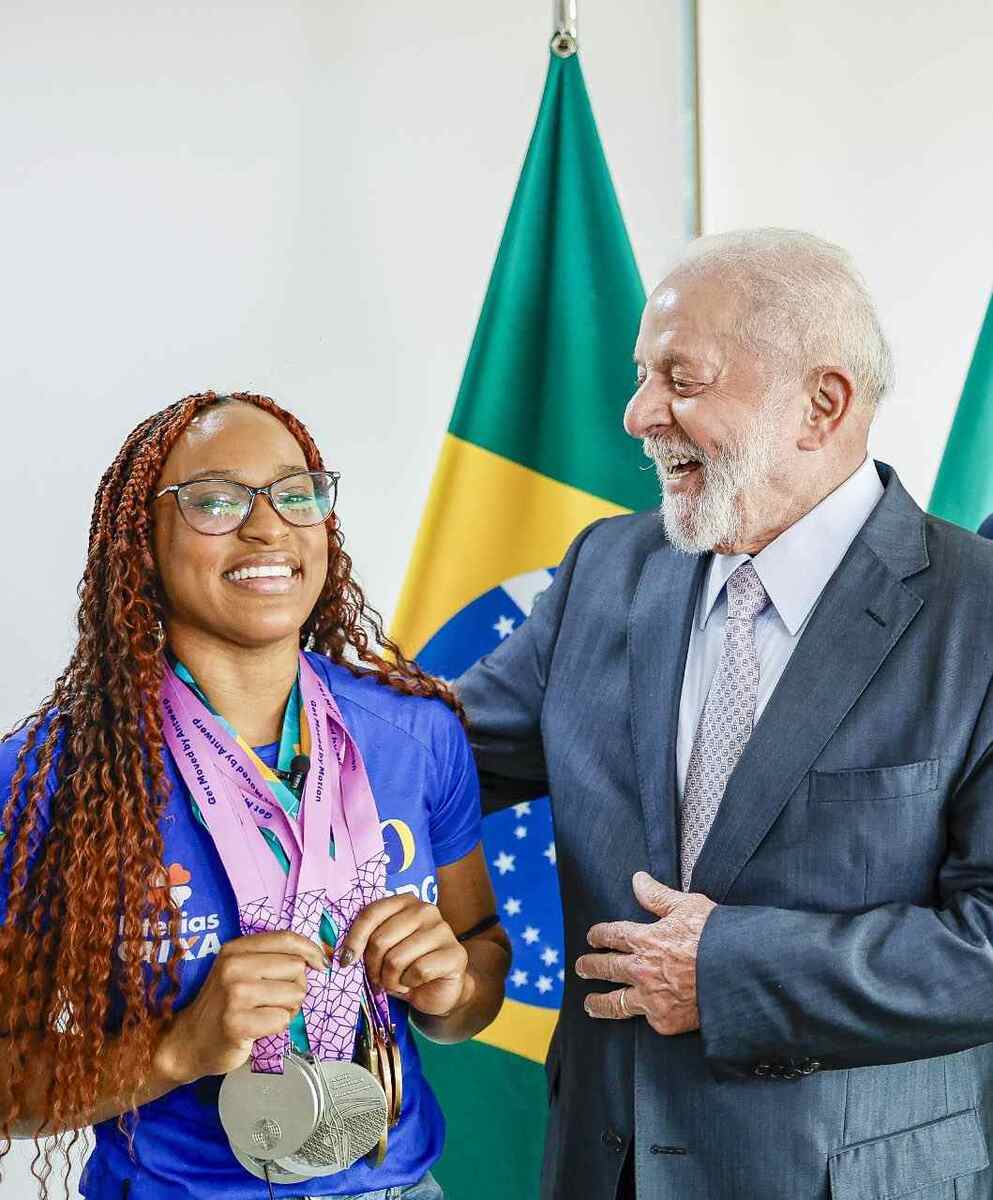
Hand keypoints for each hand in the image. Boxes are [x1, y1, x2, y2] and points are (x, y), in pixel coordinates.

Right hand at [155, 931, 327, 1083]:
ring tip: (264, 1014)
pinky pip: (282, 1020)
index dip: (310, 949)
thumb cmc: (223, 1005)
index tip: (320, 963)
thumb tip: (316, 957)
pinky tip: (257, 1028)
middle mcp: (234, 967)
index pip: (286, 938)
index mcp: (235, 949)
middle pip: (296, 968)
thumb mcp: (240, 970)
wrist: (189, 1041)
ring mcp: (234, 995)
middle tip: (273, 1000)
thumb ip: (271, 958)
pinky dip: (276, 1027)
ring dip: (287, 1009)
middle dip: (294, 987)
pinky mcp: (237, 1023)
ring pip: (294, 995)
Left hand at [337, 894, 469, 1017]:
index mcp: (405, 901)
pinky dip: (409, 985)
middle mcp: (426, 910)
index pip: (371, 913)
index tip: (346, 961)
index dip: (354, 940)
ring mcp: (443, 930)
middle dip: (373, 967)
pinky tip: (414, 983)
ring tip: (398, 981)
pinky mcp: (455, 954)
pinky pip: (418, 972)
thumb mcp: (382, 950)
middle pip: (380, 940)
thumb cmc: (405, 966)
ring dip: (390, 980)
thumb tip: (343, 954)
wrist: (439, 989)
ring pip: (396, 959)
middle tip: (380, 977)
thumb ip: (367, 941)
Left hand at [575, 872, 715, 1034]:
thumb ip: (657, 896)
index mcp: (644, 940)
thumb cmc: (716, 936)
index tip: (591, 937)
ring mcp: (651, 998)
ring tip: (589, 1004)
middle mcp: (641, 970)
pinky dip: (640, 1016)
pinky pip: (645, 1019)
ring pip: (615, 1002)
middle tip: (581, 967)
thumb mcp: (687, 906)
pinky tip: (632, 1017)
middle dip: (590, 966)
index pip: (611, 935)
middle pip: (605, 968)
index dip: (598, 935)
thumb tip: (637, 879)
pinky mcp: (664, 1021)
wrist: (738, 975)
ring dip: (599, 1002)